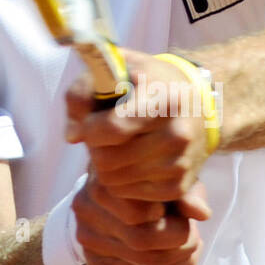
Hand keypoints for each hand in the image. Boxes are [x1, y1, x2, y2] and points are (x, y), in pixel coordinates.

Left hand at [64, 48, 214, 204]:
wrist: (192, 102)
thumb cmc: (143, 82)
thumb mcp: (112, 69)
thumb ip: (82, 93)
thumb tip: (73, 136)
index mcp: (165, 99)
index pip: (113, 128)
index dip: (89, 128)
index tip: (88, 121)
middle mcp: (179, 133)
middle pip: (108, 159)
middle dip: (94, 147)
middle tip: (101, 135)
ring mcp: (181, 163)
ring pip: (113, 180)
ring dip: (105, 165)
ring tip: (115, 146)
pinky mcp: (179, 186)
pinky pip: (128, 195)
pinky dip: (119, 181)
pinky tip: (127, 161)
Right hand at [71, 174, 210, 264]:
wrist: (112, 200)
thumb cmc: (147, 185)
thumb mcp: (168, 179)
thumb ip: (186, 192)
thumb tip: (202, 214)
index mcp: (104, 179)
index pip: (138, 212)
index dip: (172, 218)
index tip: (183, 214)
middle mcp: (87, 207)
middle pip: (141, 240)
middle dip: (180, 242)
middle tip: (194, 235)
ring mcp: (87, 238)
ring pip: (143, 262)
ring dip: (178, 259)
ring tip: (192, 246)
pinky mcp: (95, 262)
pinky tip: (178, 260)